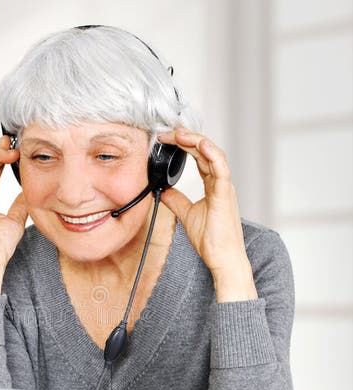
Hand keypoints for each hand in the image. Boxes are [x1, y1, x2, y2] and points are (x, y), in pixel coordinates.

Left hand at [158, 128, 257, 301]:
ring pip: (213, 155)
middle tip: (169, 132)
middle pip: (206, 151)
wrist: (223, 258)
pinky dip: (211, 154)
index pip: (200, 157)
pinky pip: (221, 169)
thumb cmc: (212, 240)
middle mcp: (221, 182)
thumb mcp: (187, 214)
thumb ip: (177, 200)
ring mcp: (225, 187)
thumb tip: (163, 190)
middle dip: (187, 138)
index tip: (168, 138)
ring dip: (196, 141)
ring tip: (180, 133)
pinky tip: (200, 145)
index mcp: (214, 185)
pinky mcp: (225, 195)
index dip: (185, 145)